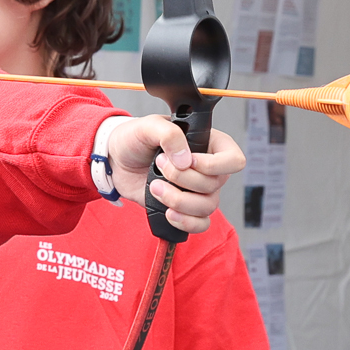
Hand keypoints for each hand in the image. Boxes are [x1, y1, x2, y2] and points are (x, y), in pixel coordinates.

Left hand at [99, 116, 244, 233]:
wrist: (116, 159)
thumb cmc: (135, 138)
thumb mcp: (149, 125)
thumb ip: (169, 134)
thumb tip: (185, 160)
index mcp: (208, 144)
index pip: (233, 160)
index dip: (214, 165)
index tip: (188, 160)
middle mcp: (208, 169)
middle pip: (215, 185)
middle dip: (183, 179)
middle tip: (159, 165)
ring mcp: (197, 190)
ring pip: (208, 206)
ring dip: (179, 200)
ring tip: (155, 187)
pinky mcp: (184, 207)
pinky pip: (200, 224)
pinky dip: (185, 221)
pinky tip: (168, 212)